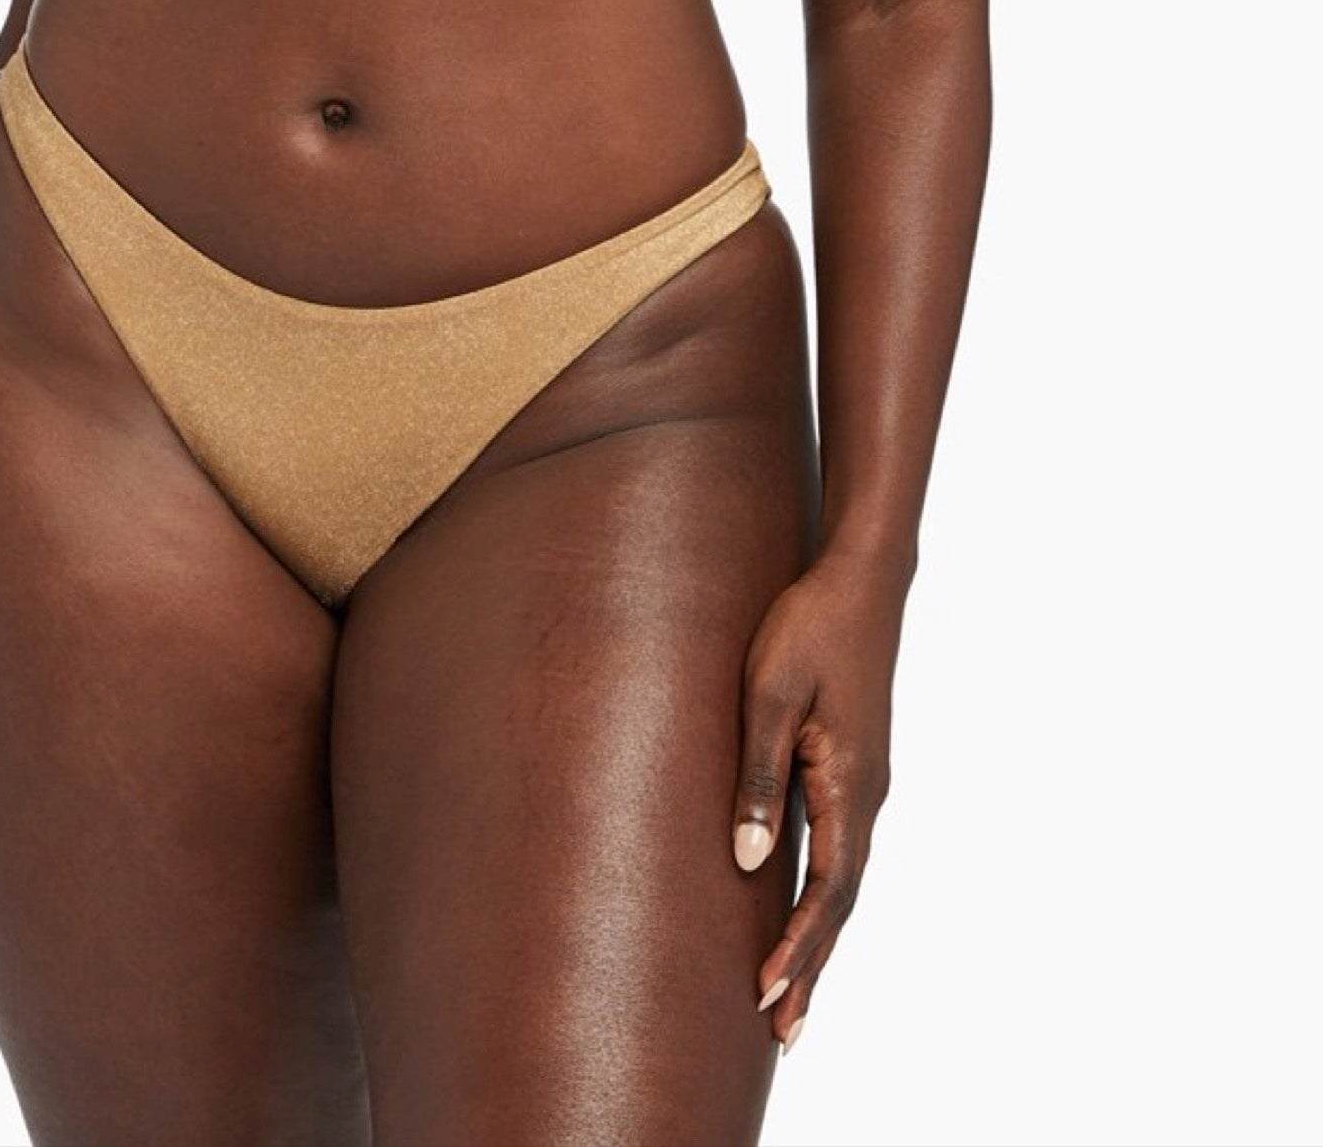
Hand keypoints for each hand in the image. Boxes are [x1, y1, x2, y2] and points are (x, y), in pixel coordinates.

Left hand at [732, 542, 906, 1052]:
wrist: (861, 579)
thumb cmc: (808, 627)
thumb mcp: (771, 696)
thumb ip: (760, 777)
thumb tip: (746, 861)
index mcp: (850, 786)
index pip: (826, 890)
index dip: (797, 947)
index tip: (766, 995)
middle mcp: (866, 796)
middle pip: (841, 902)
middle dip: (811, 967)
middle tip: (785, 1033)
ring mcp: (865, 785)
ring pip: (843, 880)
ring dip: (817, 939)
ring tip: (790, 997)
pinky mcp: (854, 769)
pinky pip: (840, 852)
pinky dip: (822, 898)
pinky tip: (802, 913)